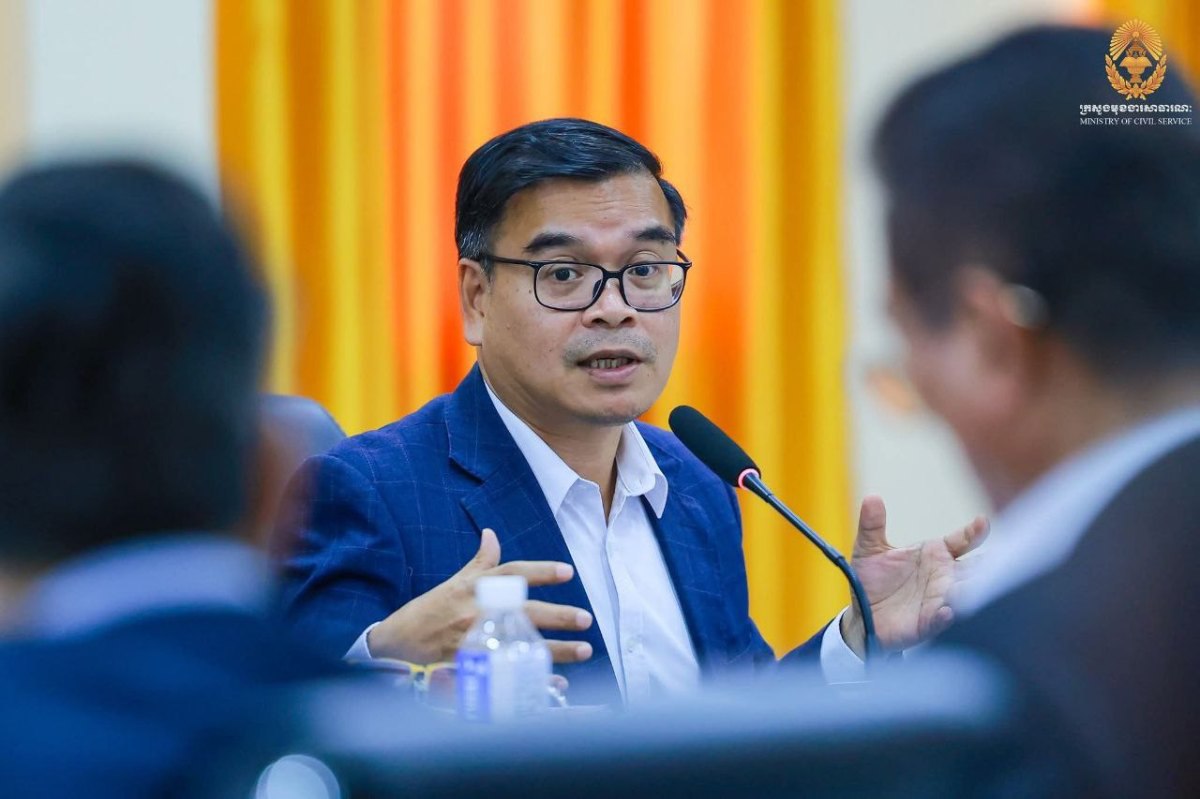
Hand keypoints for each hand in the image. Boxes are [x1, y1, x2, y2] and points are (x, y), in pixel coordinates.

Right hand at [366, 528, 594, 663]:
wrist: (395, 645)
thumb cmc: (427, 613)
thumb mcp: (452, 583)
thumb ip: (479, 563)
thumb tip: (492, 534)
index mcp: (475, 589)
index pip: (513, 574)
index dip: (541, 572)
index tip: (568, 572)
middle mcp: (477, 613)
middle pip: (525, 611)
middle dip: (558, 615)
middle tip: (585, 619)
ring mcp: (476, 642)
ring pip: (523, 646)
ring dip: (556, 650)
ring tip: (585, 651)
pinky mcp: (473, 669)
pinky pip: (510, 676)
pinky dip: (533, 681)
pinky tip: (556, 683)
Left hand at [840, 495, 987, 657]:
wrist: (861, 615)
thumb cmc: (873, 580)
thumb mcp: (869, 548)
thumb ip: (872, 524)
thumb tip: (872, 497)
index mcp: (935, 555)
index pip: (961, 541)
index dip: (973, 533)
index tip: (982, 522)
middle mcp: (944, 577)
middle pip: (974, 568)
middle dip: (988, 564)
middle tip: (1001, 557)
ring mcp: (939, 600)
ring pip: (964, 593)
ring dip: (971, 589)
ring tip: (976, 583)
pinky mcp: (927, 623)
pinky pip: (941, 619)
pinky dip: (946, 615)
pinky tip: (948, 611)